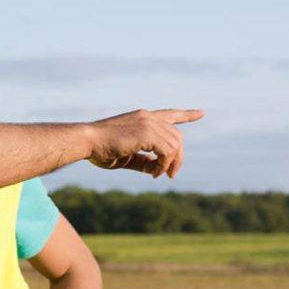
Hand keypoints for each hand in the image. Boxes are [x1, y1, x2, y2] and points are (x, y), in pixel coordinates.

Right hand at [88, 108, 203, 178]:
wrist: (87, 142)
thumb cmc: (100, 149)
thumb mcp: (127, 156)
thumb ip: (144, 160)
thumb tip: (157, 169)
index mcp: (142, 118)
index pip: (170, 114)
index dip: (187, 115)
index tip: (202, 113)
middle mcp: (148, 117)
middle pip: (177, 136)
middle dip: (178, 158)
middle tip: (170, 175)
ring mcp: (148, 123)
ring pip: (175, 145)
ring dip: (169, 164)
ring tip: (156, 175)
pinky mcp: (147, 132)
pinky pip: (167, 151)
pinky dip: (164, 165)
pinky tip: (154, 173)